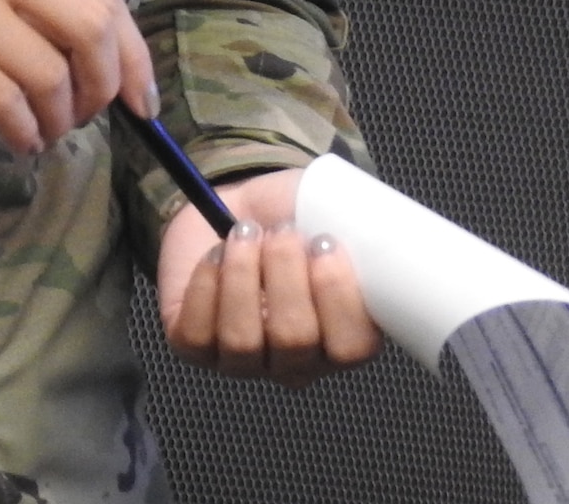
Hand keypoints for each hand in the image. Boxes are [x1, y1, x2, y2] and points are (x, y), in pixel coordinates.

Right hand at [0, 0, 156, 153]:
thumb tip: (97, 49)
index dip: (134, 53)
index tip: (143, 99)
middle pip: (90, 29)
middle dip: (105, 88)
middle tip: (89, 118)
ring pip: (48, 73)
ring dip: (58, 119)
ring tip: (42, 130)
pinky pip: (2, 100)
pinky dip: (22, 130)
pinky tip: (15, 137)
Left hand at [158, 168, 381, 386]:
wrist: (237, 205)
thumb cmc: (292, 214)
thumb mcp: (334, 212)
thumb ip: (361, 229)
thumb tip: (372, 232)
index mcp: (341, 338)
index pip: (352, 348)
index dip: (337, 295)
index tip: (324, 241)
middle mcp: (296, 361)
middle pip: (294, 341)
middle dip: (284, 272)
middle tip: (281, 230)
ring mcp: (243, 361)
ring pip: (243, 341)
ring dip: (243, 275)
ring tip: (244, 234)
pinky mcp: (196, 348)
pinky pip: (197, 335)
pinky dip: (205, 285)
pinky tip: (215, 253)